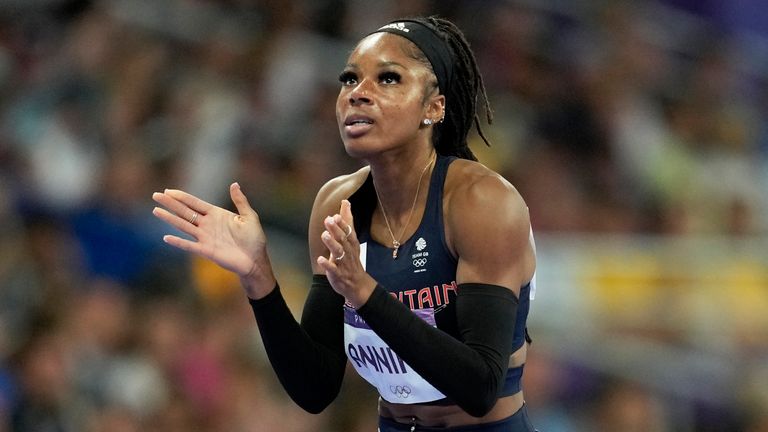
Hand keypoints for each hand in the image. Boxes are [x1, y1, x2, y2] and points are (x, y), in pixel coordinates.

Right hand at [152, 182, 275, 297]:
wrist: (255, 260)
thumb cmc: (254, 239)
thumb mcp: (249, 216)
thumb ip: (240, 201)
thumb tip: (234, 184)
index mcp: (216, 214)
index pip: (195, 203)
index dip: (182, 197)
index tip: (168, 190)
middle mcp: (207, 225)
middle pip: (185, 212)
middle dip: (170, 203)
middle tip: (155, 195)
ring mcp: (205, 237)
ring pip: (183, 226)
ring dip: (170, 218)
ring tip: (156, 210)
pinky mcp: (206, 250)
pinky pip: (189, 245)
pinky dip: (178, 242)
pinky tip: (166, 238)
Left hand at [317, 200, 375, 306]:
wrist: (358, 284)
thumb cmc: (352, 258)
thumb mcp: (351, 239)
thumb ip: (347, 221)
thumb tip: (345, 202)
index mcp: (351, 244)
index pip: (348, 232)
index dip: (342, 224)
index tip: (336, 215)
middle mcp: (348, 252)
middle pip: (343, 240)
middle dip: (336, 230)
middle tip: (328, 220)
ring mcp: (344, 264)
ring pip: (338, 253)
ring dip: (331, 244)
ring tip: (324, 235)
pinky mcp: (338, 275)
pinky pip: (333, 270)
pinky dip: (327, 265)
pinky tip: (320, 259)